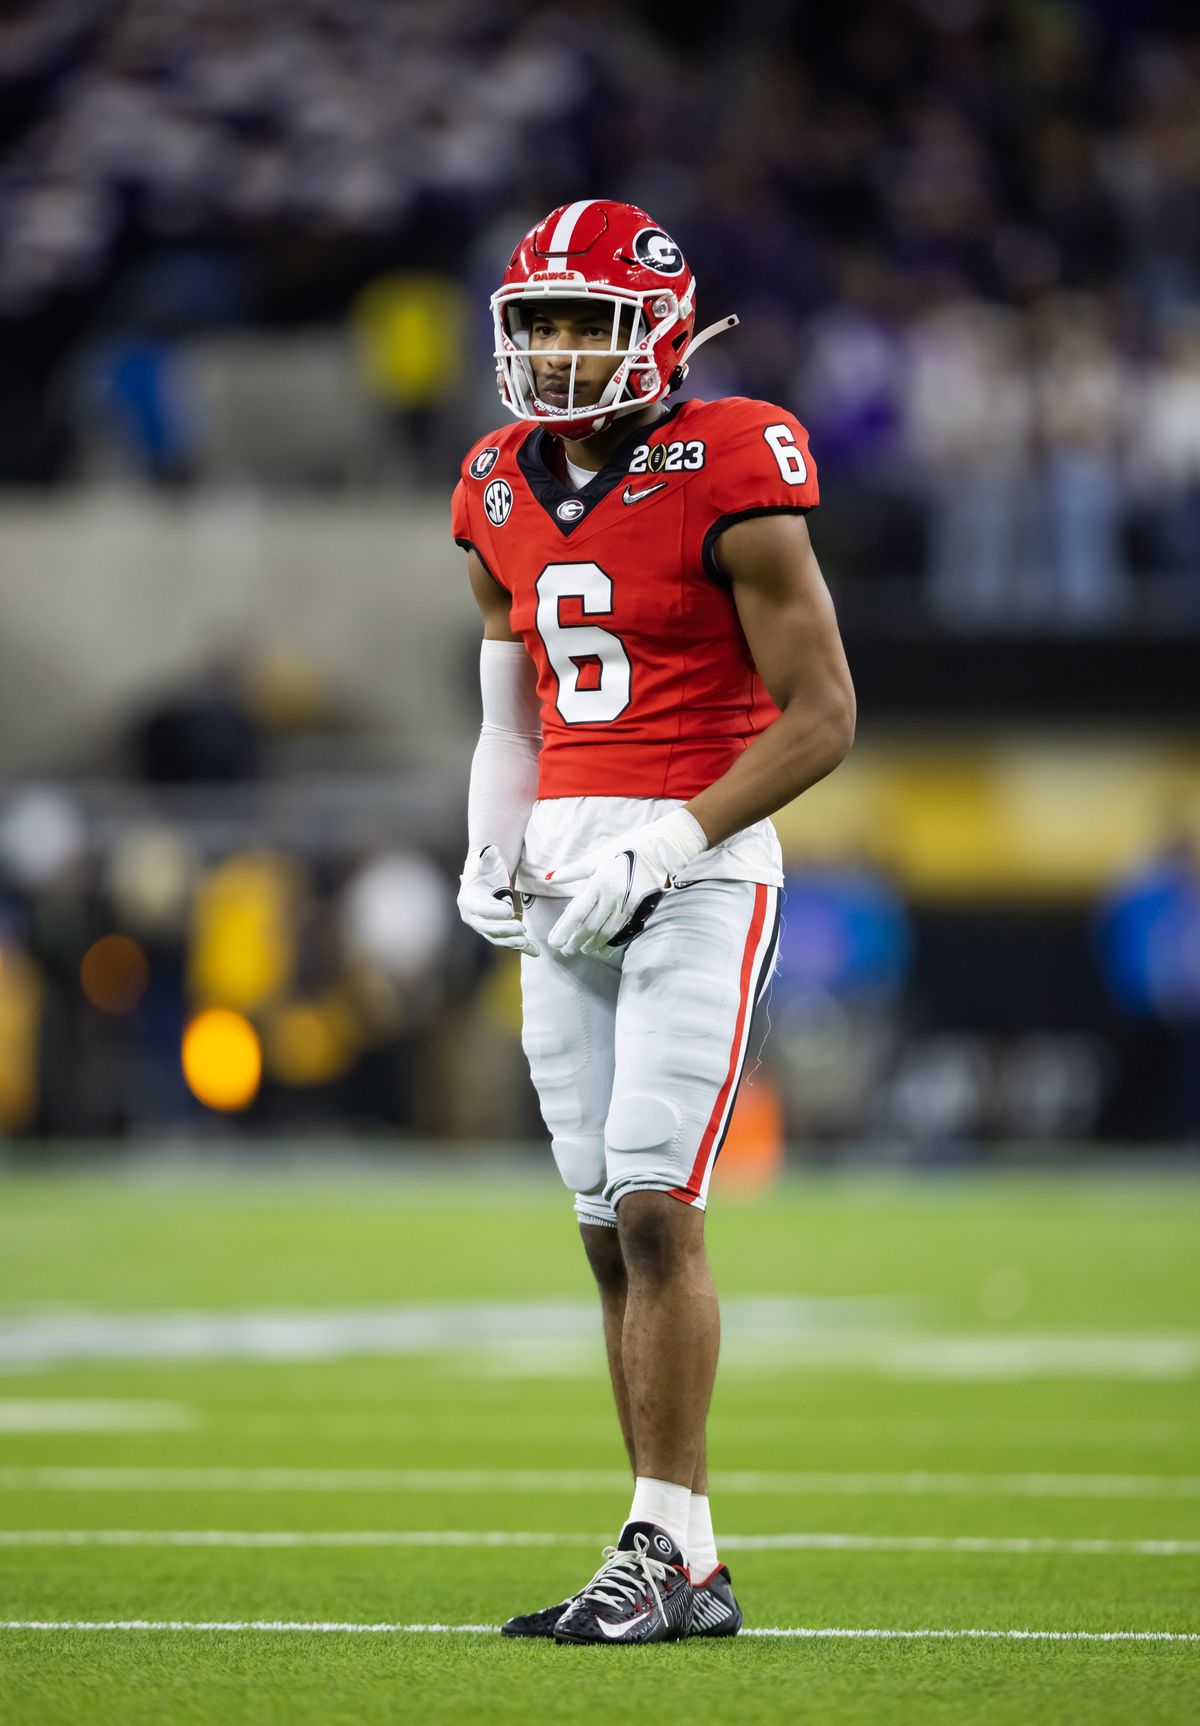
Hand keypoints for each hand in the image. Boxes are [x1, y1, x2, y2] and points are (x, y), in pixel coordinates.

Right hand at [457, 844, 538, 956]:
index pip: (480, 909)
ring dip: (511, 941)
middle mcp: (473, 918)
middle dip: (505, 929)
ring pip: (497, 937)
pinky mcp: (497, 933)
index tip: (508, 910)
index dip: (493, 911)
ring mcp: (484, 927)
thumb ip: (487, 857)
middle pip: (488, 927)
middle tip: (521, 927)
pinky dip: (522, 948)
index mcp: (467, 901)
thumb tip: (490, 850)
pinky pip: (509, 942)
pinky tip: (535, 951)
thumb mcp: (487, 862)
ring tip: (525, 941)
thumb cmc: (486, 869)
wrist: (489, 879)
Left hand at [545, 810, 706, 957]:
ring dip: (593, 944)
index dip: (565, 929)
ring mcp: (628, 905)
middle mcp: (614, 897)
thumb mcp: (596, 857)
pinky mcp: (639, 909)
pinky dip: (610, 942)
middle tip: (565, 950)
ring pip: (607, 932)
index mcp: (601, 883)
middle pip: (591, 927)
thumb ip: (573, 871)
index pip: (578, 912)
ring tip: (582, 950)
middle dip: (576, 941)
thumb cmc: (624, 850)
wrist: (660, 851)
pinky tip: (602, 948)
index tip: (554, 942)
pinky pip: (622, 930)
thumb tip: (550, 878)